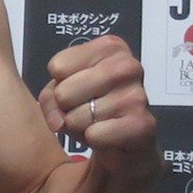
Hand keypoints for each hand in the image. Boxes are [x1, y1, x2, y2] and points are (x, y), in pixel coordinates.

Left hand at [38, 34, 158, 177]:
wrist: (122, 145)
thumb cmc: (90, 109)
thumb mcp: (60, 92)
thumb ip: (49, 97)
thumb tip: (59, 121)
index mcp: (110, 48)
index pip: (57, 67)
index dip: (57, 85)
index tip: (76, 90)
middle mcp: (129, 66)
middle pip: (64, 92)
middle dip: (66, 109)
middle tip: (86, 111)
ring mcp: (138, 95)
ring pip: (78, 117)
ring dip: (81, 127)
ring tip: (99, 124)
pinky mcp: (144, 125)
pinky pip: (95, 135)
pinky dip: (94, 141)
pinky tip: (109, 138)